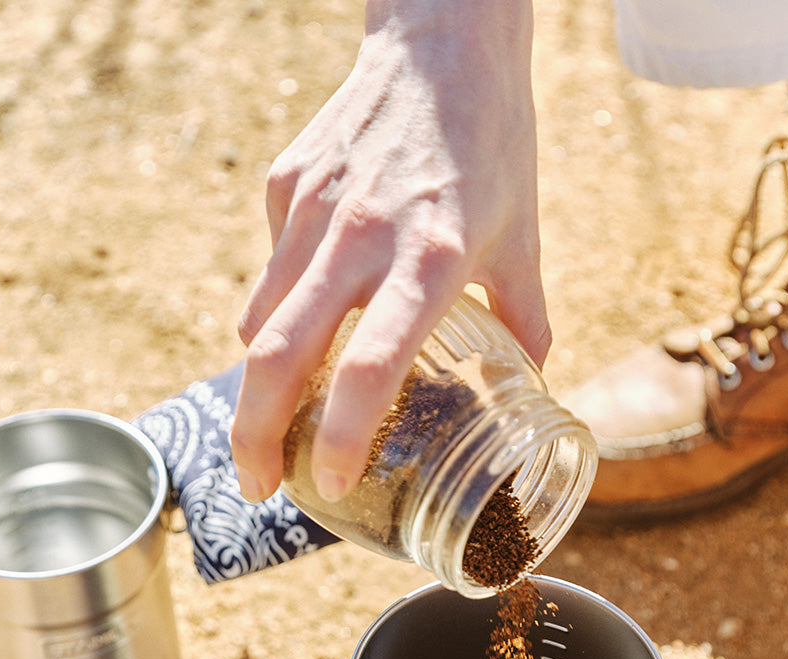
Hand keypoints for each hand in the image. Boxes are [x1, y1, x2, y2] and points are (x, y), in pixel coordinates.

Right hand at [230, 0, 548, 503]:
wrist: (442, 41)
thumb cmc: (491, 144)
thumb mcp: (522, 238)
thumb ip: (526, 323)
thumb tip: (533, 389)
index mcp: (432, 259)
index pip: (372, 366)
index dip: (342, 435)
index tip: (329, 481)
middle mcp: (361, 237)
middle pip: (278, 356)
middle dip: (254, 436)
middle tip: (258, 485)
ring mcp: (312, 209)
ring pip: (259, 320)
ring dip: (259, 385)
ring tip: (272, 424)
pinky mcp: (285, 185)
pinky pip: (270, 272)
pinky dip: (277, 312)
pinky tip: (307, 317)